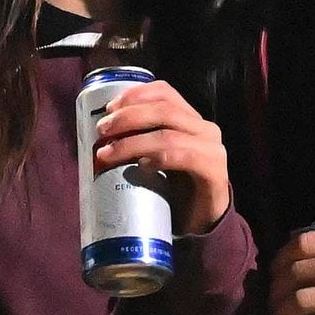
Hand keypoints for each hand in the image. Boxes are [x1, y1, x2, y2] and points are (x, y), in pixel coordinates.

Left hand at [90, 79, 229, 236]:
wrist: (203, 222)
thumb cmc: (174, 189)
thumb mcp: (154, 157)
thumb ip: (139, 141)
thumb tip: (99, 135)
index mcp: (190, 119)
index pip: (164, 92)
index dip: (135, 95)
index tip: (108, 107)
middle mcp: (204, 128)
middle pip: (164, 109)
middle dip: (128, 117)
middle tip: (102, 131)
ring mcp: (212, 149)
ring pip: (168, 134)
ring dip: (132, 142)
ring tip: (107, 154)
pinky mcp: (214, 173)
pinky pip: (184, 157)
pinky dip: (158, 157)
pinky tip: (141, 165)